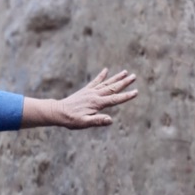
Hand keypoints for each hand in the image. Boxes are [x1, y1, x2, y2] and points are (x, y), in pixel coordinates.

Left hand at [20, 68, 136, 129]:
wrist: (58, 111)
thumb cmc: (72, 120)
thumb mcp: (84, 123)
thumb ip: (97, 121)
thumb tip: (110, 120)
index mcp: (97, 103)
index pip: (115, 99)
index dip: (126, 96)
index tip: (136, 92)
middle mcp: (95, 95)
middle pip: (112, 88)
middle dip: (124, 82)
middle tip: (134, 76)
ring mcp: (90, 91)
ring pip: (106, 83)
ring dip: (116, 78)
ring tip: (125, 72)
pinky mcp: (85, 90)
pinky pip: (95, 82)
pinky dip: (101, 76)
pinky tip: (106, 70)